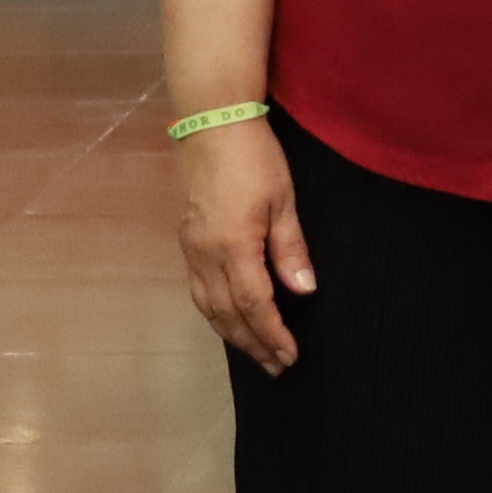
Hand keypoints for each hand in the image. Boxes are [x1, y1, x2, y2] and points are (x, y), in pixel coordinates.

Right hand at [175, 120, 313, 372]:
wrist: (214, 125)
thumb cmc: (256, 159)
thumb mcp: (283, 201)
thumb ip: (291, 250)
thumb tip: (303, 292)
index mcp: (233, 246)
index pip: (254, 305)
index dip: (272, 334)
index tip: (289, 356)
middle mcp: (206, 254)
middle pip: (227, 313)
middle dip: (252, 343)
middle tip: (275, 366)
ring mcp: (192, 248)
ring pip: (208, 305)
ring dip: (231, 333)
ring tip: (254, 352)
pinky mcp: (188, 239)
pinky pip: (198, 289)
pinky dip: (214, 312)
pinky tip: (228, 319)